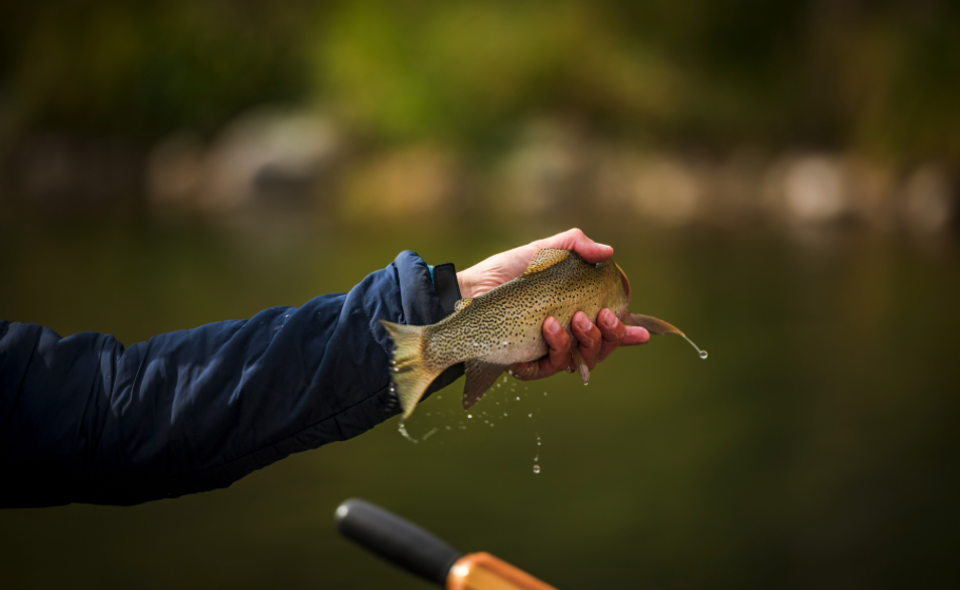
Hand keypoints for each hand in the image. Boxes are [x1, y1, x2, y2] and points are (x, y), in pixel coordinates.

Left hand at [456, 228, 649, 381]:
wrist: (471, 288)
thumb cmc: (508, 271)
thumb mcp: (543, 250)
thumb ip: (575, 244)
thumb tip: (608, 251)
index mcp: (577, 310)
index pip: (610, 326)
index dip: (628, 332)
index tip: (641, 332)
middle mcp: (568, 334)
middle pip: (604, 347)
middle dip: (612, 336)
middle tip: (605, 317)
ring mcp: (550, 350)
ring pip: (584, 359)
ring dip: (586, 341)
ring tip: (573, 320)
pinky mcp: (530, 363)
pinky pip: (553, 365)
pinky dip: (558, 347)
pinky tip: (549, 327)